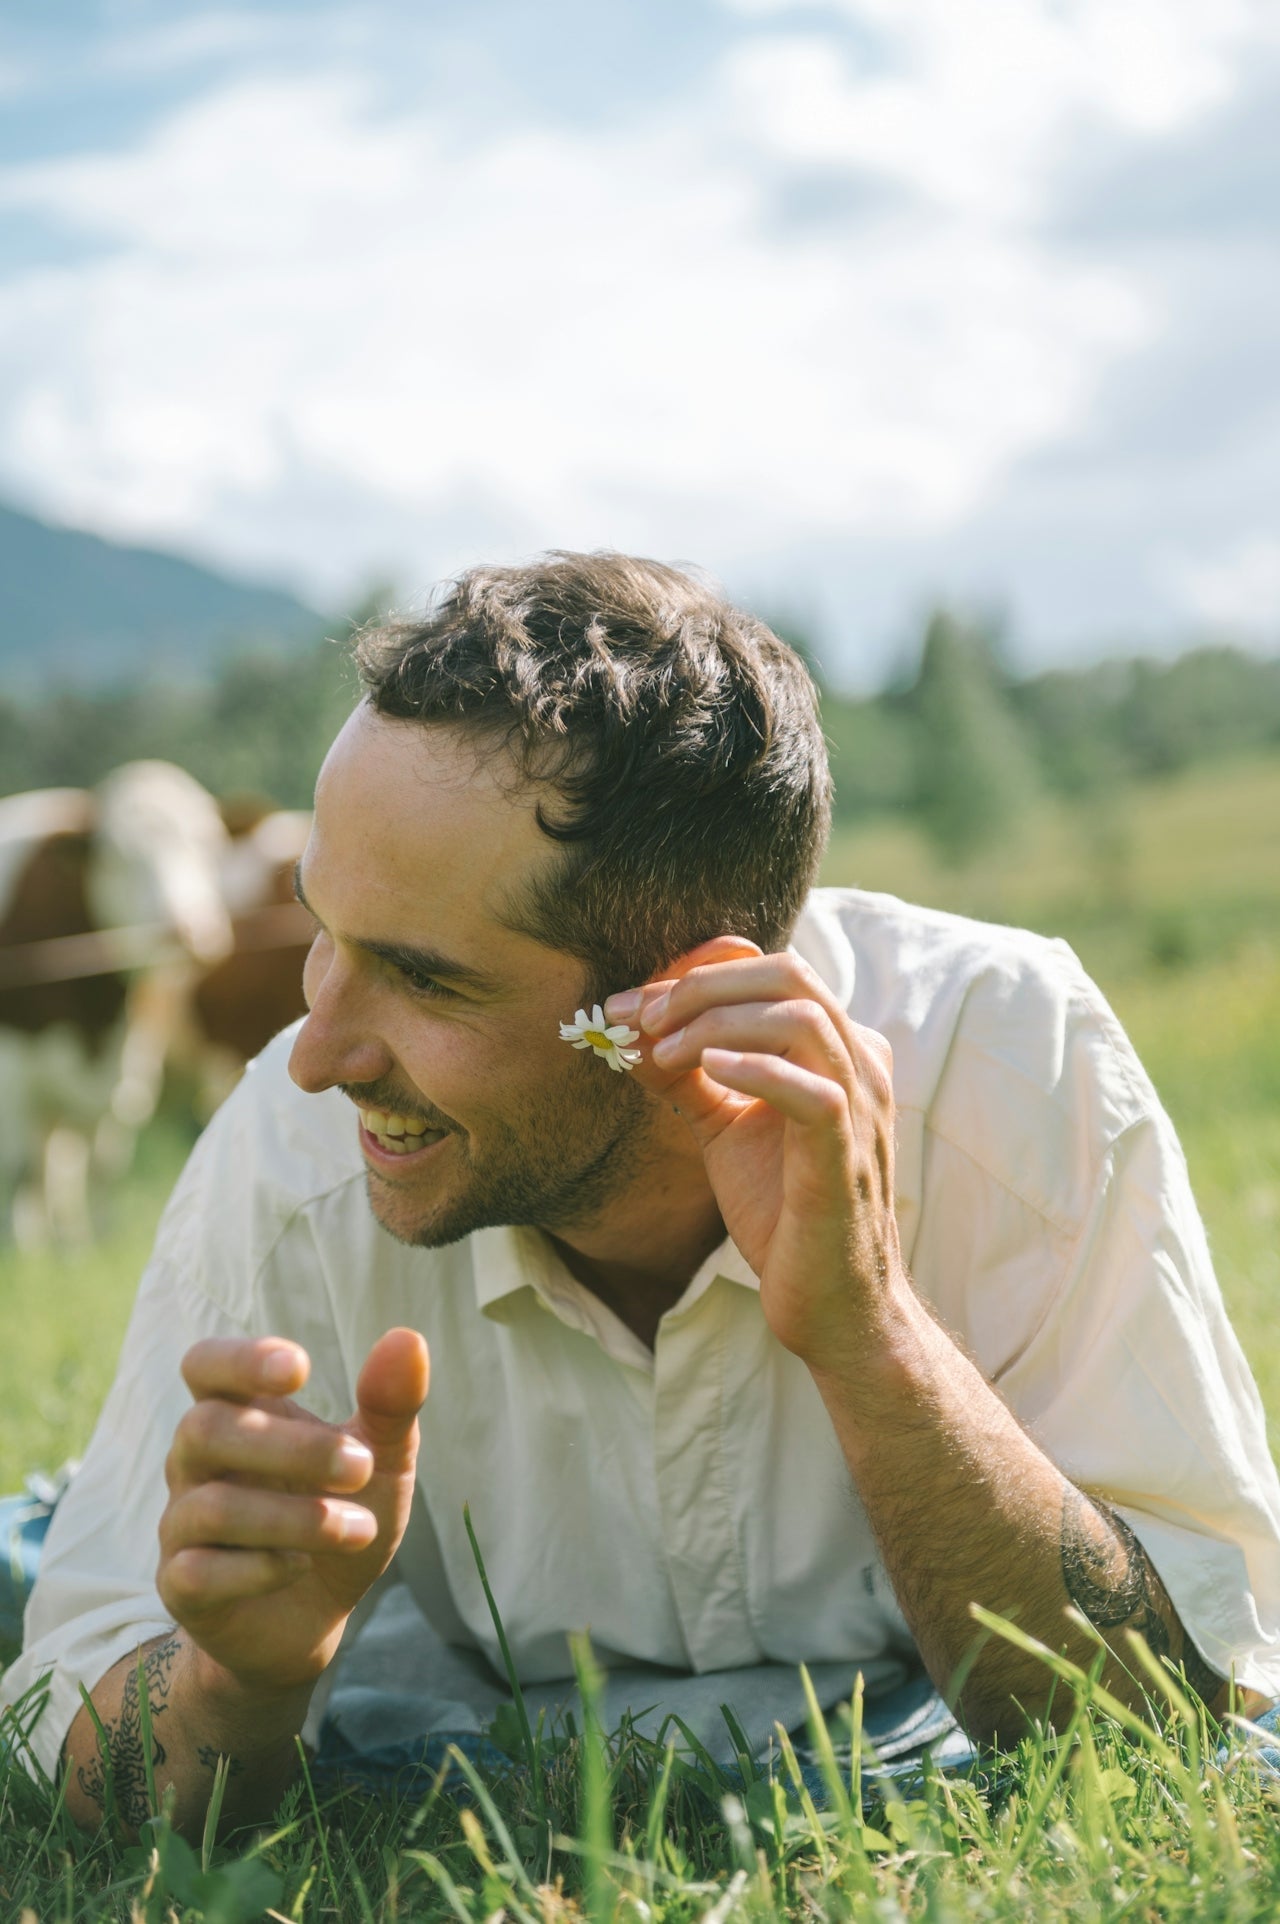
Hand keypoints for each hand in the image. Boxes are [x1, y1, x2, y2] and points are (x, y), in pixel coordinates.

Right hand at [158, 1328, 428, 1696]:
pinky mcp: (180, 1587)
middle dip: (289, 1447)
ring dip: (294, 1518)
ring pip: (211, 1506)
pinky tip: (300, 1567)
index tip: (301, 1370)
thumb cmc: (342, 1513)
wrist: (316, 1615)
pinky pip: (198, 1572)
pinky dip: (257, 1569)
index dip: (240, 1359)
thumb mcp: (381, 1461)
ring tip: (361, 1528)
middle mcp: (196, 1461)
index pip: (205, 1364)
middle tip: (360, 1469)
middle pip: (205, 1428)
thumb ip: (391, 1404)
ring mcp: (181, 1524)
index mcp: (239, 1412)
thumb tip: (408, 1338)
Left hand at [606, 944, 910, 1370]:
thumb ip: (687, 1078)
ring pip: (801, 1018)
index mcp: (835, 1049)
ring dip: (717, 1023)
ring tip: (661, 1054)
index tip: (634, 1002)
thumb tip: (630, 1034)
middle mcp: (859, 1064)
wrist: (829, 1303)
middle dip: (703, 985)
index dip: (699, 972)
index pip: (773, 972)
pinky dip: (756, 1068)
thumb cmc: (784, 1212)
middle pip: (789, 975)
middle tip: (644, 1018)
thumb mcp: (726, 1129)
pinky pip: (813, 1091)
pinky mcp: (845, 1156)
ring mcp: (860, 1108)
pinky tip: (705, 1072)